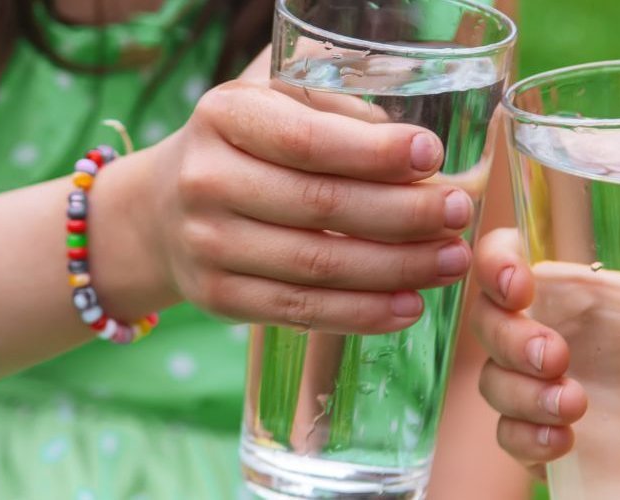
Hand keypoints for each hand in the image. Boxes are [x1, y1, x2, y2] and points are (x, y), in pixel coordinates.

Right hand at [144, 58, 473, 333]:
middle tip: (459, 213)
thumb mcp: (274, 104)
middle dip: (404, 215)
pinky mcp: (218, 299)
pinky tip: (409, 305)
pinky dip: (362, 313)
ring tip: (451, 262)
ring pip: (318, 266)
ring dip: (397, 268)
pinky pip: (301, 310)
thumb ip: (336, 110)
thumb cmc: (245, 147)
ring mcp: (207, 246)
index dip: (375, 153)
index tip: (433, 156)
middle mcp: (206, 181)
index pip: (307, 141)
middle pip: (321, 207)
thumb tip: (420, 151)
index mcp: (224, 116)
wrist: (160, 211)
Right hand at [470, 228, 619, 476]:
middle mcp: (544, 333)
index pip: (508, 258)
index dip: (497, 261)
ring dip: (523, 392)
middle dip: (511, 335)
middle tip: (559, 354)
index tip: (522, 280)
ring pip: (494, 382)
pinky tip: (565, 441)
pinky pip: (508, 435)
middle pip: (489, 321)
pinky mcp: (538, 438)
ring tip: (576, 404)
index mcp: (572, 292)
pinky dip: (528, 437)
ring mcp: (535, 388)